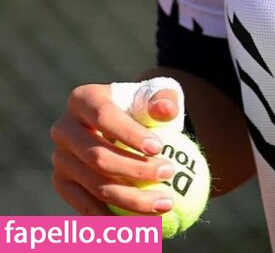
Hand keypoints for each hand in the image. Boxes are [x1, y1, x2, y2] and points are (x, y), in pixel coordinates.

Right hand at [50, 83, 178, 215]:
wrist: (122, 124)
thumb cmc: (142, 107)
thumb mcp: (156, 95)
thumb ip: (163, 99)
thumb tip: (166, 111)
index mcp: (83, 99)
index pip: (105, 116)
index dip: (129, 134)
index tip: (158, 148)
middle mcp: (63, 129)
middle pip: (98, 156)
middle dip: (135, 169)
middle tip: (169, 174)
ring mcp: (60, 159)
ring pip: (95, 185)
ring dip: (131, 199)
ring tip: (165, 202)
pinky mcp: (62, 183)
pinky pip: (86, 205)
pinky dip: (112, 218)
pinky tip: (140, 224)